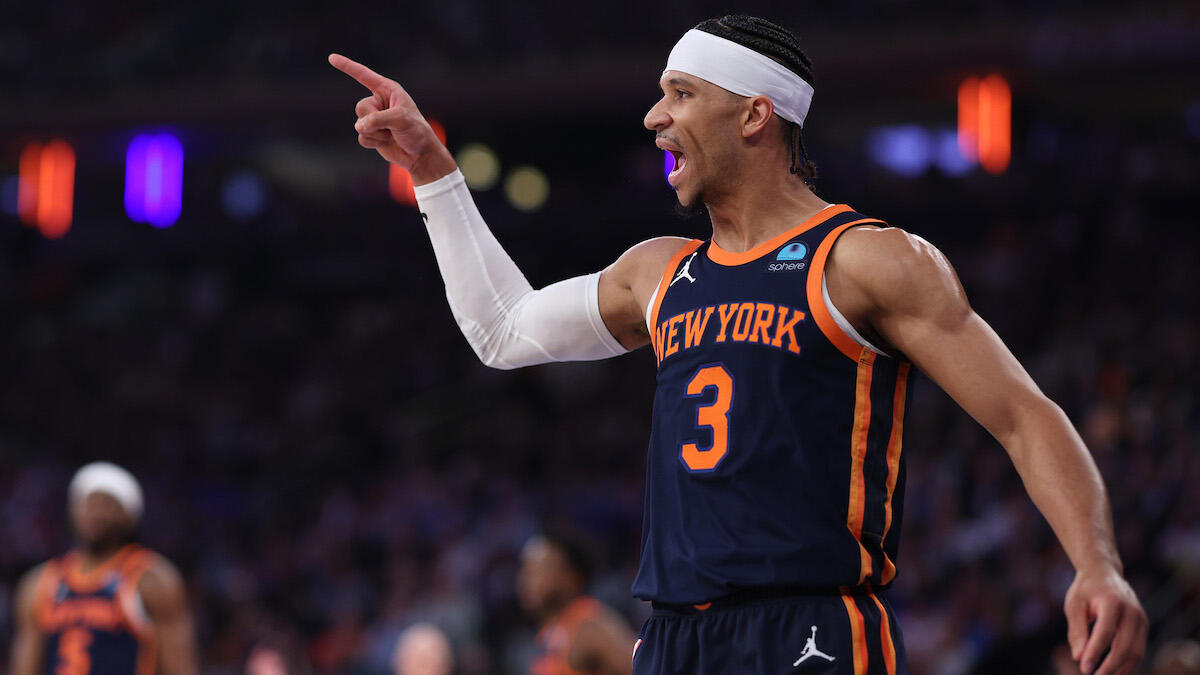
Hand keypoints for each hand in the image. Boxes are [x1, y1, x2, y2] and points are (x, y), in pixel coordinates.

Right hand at [327, 54, 454, 182]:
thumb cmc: (416, 131)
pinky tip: (386, 142)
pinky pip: (361, 138)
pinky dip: (374, 143)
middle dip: (374, 120)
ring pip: (359, 125)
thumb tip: (359, 127)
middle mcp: (378, 102)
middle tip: (391, 126)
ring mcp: (373, 118)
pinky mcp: (371, 133)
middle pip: (360, 107)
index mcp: (387, 90)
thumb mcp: (401, 119)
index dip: (347, 66)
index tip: (331, 58)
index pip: (364, 75)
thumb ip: (378, 119)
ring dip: (376, 134)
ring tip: (392, 134)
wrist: (420, 154)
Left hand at [1064, 566, 1146, 674]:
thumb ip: (1077, 631)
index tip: (1084, 668)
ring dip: (1121, 670)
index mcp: (1112, 602)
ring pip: (1136, 652)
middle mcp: (1132, 611)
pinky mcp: (1144, 627)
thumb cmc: (1085, 590)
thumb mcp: (1074, 605)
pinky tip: (1115, 672)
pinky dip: (1128, 664)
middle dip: (1110, 666)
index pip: (1105, 633)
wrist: (1104, 573)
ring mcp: (1141, 620)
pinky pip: (1139, 651)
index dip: (1095, 652)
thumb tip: (1078, 658)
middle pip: (1124, 646)